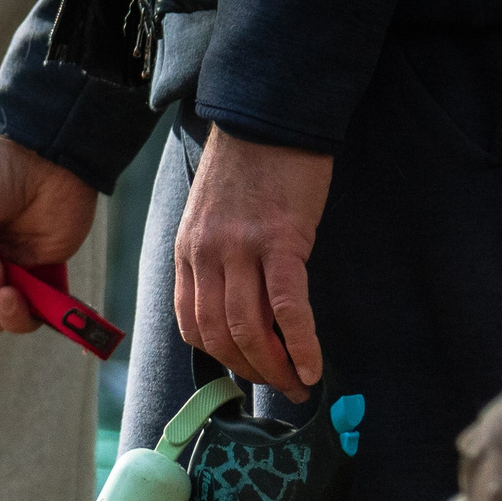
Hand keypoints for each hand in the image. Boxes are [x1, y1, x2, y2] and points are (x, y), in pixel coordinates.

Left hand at [174, 126, 330, 400]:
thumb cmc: (250, 164)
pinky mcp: (281, 239)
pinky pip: (287, 305)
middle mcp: (207, 254)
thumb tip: (238, 307)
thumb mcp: (213, 215)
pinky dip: (300, 342)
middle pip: (220, 334)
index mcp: (188, 251)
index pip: (192, 324)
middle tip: (280, 388)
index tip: (246, 372)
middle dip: (250, 370)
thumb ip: (216, 259)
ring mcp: (241, 248)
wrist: (271, 112)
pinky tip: (313, 364)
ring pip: (249, 327)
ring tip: (298, 384)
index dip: (220, 357)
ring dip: (274, 365)